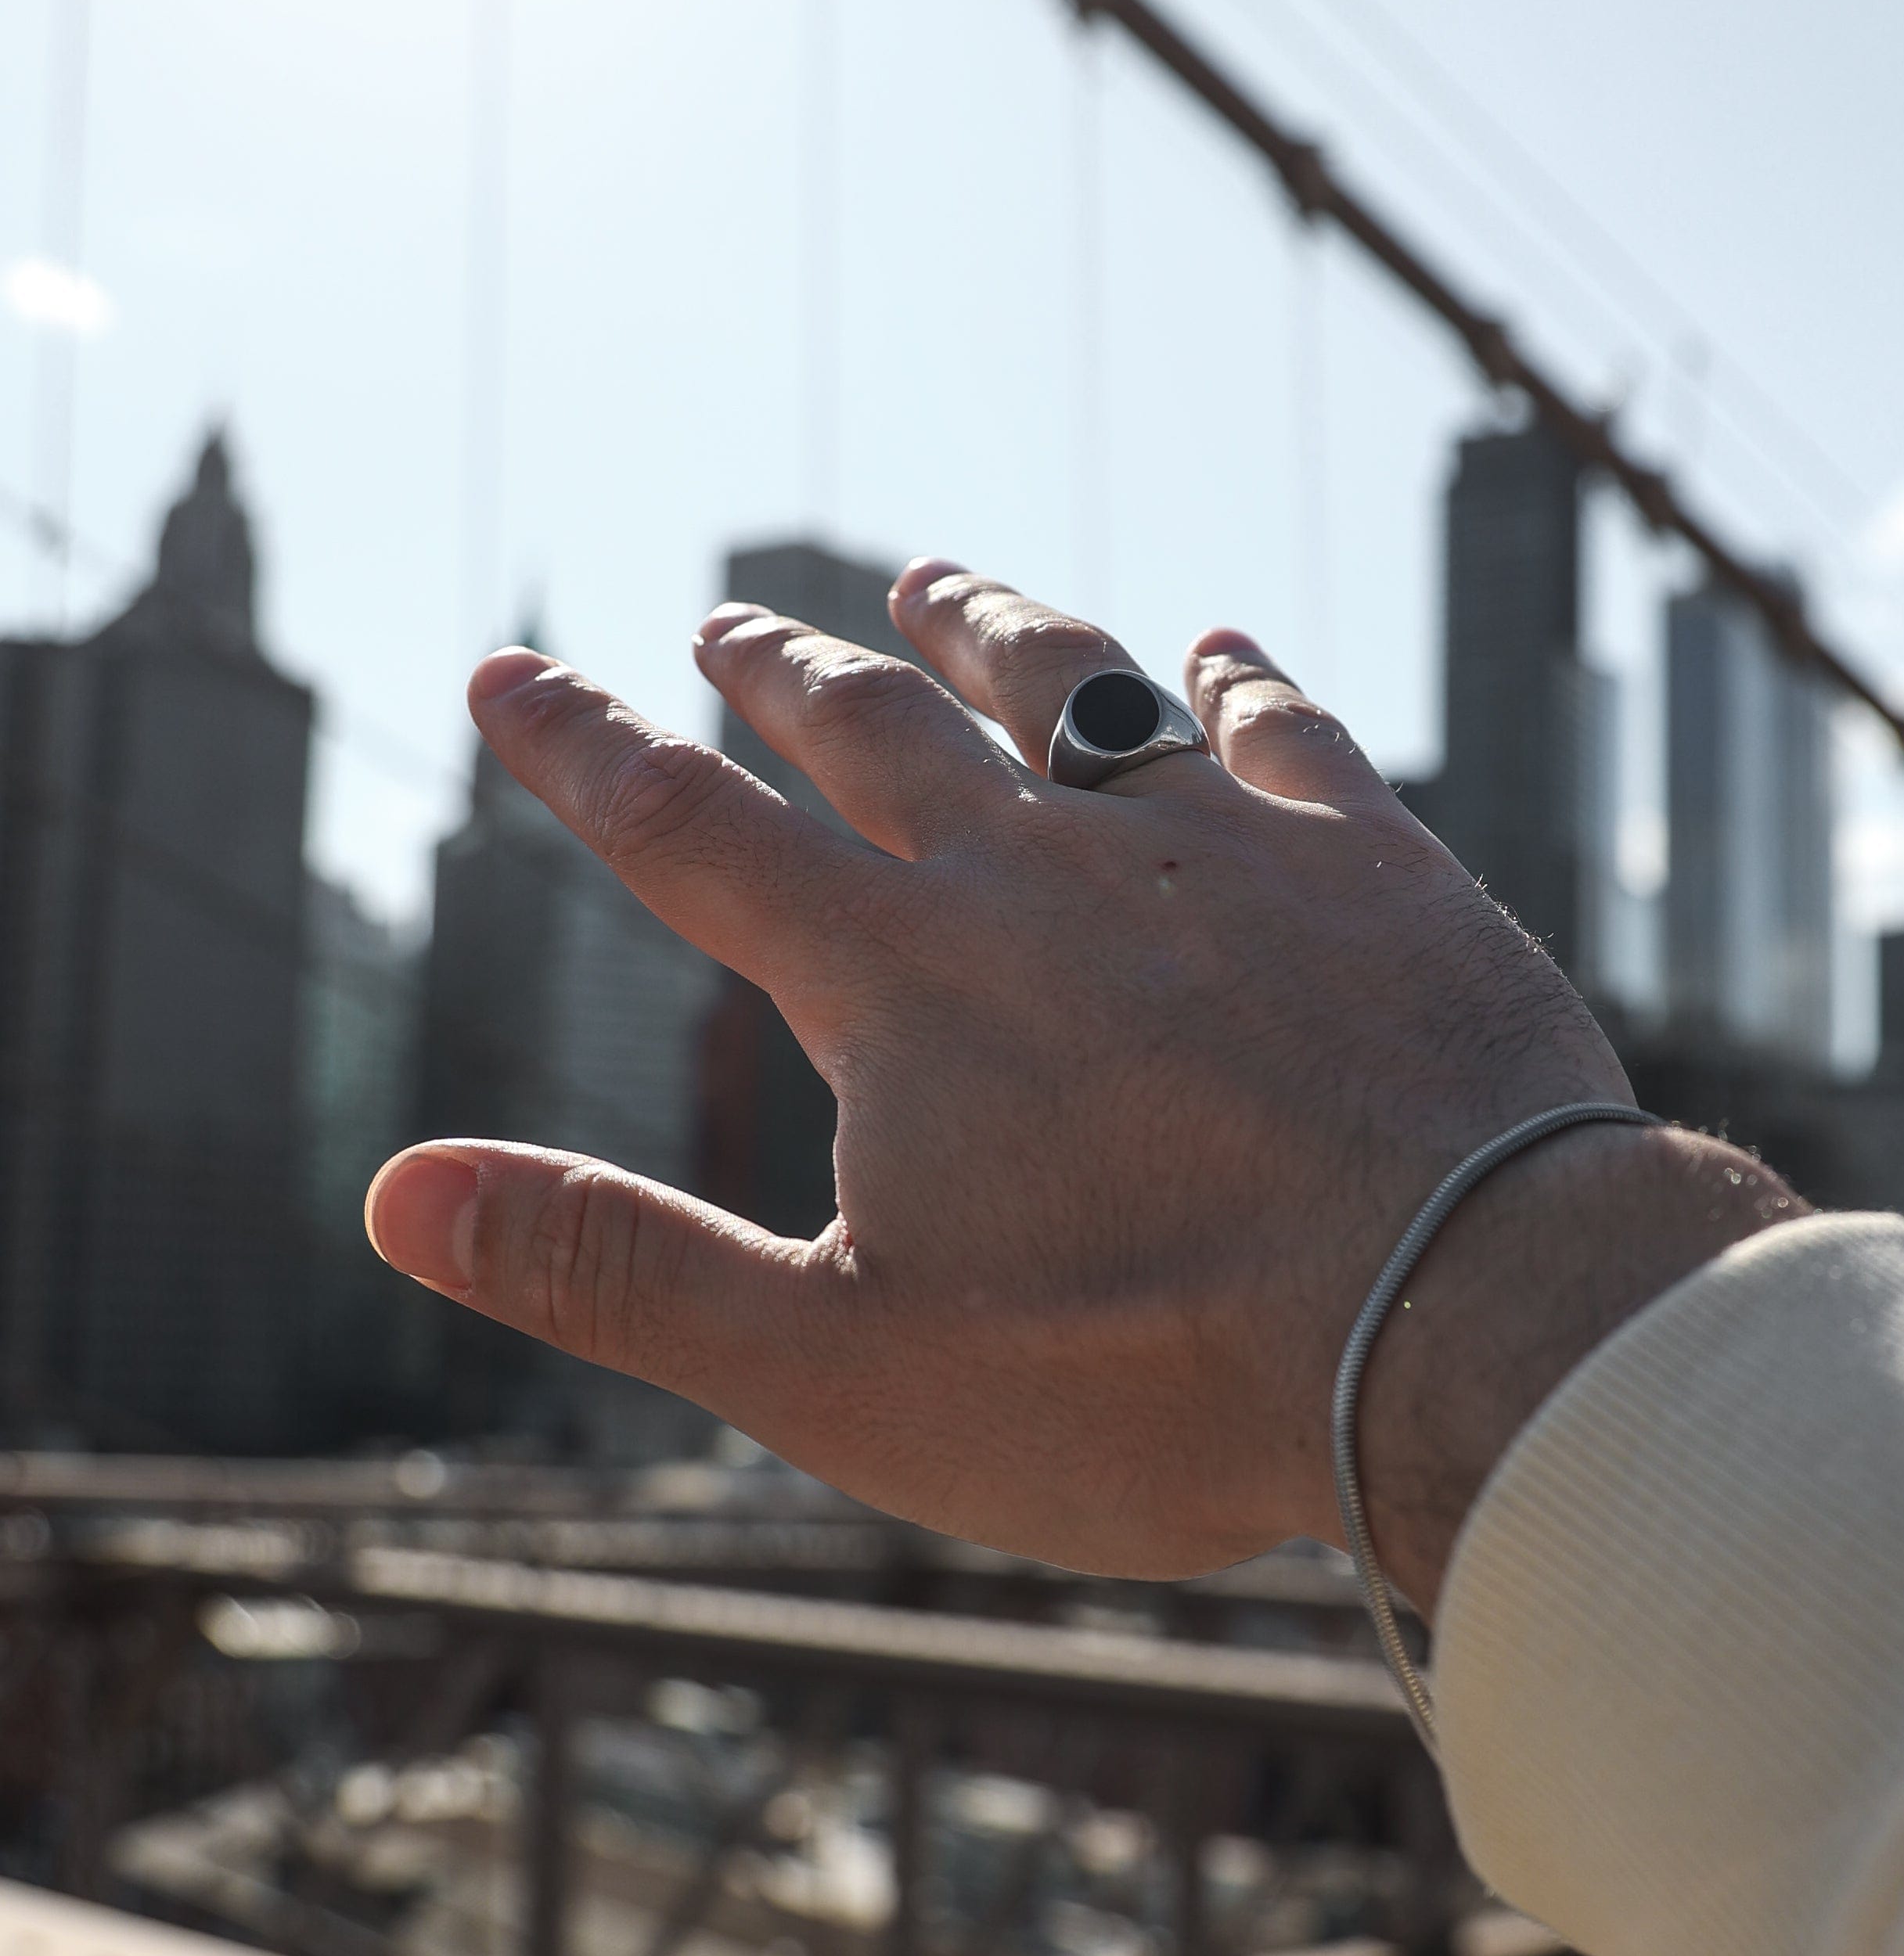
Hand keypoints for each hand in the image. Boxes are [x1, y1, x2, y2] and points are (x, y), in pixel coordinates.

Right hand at [367, 564, 1801, 1601]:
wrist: (1458, 1325)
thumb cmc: (1145, 1375)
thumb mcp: (840, 1363)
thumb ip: (615, 1265)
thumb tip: (393, 1195)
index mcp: (900, 980)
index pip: (688, 831)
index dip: (579, 750)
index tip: (508, 671)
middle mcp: (1043, 873)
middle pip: (874, 734)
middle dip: (782, 675)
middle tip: (728, 618)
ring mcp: (1217, 852)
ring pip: (1069, 692)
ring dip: (984, 631)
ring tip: (931, 580)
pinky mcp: (1374, 866)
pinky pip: (1285, 731)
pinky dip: (1238, 677)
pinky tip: (1219, 639)